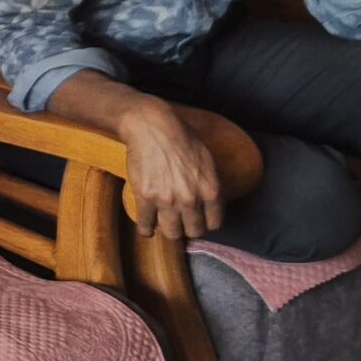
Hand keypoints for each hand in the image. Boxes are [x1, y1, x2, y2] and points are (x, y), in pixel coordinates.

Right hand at [119, 100, 222, 242]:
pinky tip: (146, 227)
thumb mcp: (207, 161)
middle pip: (193, 231)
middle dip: (187, 228)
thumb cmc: (181, 138)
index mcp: (210, 190)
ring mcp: (167, 200)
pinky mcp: (146, 198)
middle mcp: (191, 199)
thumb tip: (210, 202)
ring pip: (171, 233)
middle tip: (180, 223)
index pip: (214, 223)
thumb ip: (209, 184)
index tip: (198, 220)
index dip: (205, 223)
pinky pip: (146, 224)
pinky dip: (146, 229)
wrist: (153, 127)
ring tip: (163, 227)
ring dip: (167, 231)